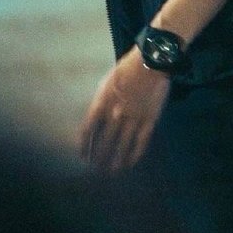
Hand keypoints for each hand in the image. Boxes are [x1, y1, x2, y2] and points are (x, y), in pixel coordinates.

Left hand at [79, 47, 171, 171]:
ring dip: (115, 160)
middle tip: (96, 168)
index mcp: (101, 103)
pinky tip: (131, 163)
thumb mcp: (106, 83)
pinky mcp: (149, 120)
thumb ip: (101, 102)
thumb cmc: (126, 68)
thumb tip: (97, 120)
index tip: (83, 156)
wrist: (150, 62)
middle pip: (104, 142)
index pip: (88, 131)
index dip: (84, 145)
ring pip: (122, 145)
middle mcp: (115, 114)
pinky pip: (141, 142)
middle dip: (98, 157)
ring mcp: (133, 118)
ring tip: (111, 171)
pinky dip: (135, 154)